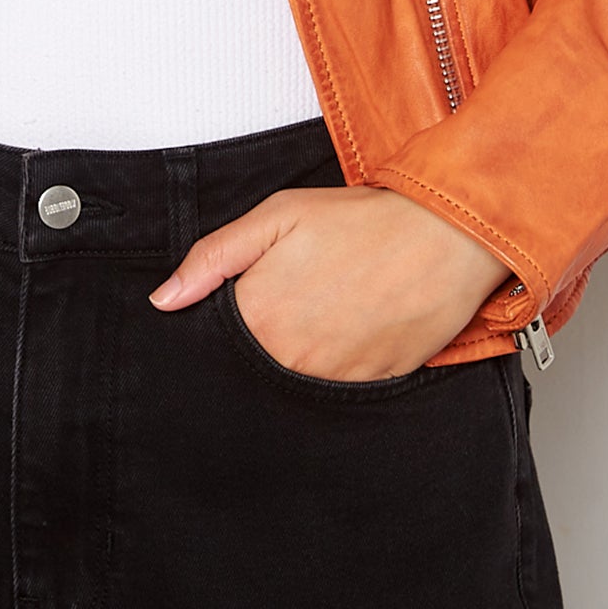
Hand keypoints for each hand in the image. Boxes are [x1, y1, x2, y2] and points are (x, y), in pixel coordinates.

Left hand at [148, 184, 509, 379]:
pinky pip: (340, 392)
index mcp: (259, 316)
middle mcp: (291, 358)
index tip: (248, 310)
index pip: (218, 345)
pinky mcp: (372, 387)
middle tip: (295, 307)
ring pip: (296, 384)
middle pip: (255, 369)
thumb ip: (213, 258)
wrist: (444, 236)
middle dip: (264, 346)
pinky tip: (353, 333)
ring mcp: (333, 378)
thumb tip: (163, 300)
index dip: (230, 327)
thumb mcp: (278, 217)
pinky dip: (339, 369)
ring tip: (326, 316)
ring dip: (301, 360)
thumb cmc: (360, 220)